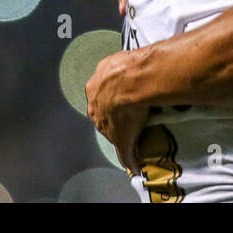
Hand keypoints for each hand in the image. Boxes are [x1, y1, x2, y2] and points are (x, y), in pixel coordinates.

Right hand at [86, 50, 149, 170]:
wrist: (129, 84)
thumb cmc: (125, 112)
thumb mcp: (125, 139)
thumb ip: (126, 154)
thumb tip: (135, 170)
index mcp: (94, 113)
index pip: (104, 119)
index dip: (117, 121)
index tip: (130, 121)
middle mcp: (92, 95)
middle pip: (106, 100)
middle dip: (118, 102)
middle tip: (137, 103)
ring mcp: (99, 77)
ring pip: (110, 83)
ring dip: (121, 85)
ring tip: (139, 88)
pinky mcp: (108, 62)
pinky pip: (117, 66)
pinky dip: (126, 70)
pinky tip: (138, 73)